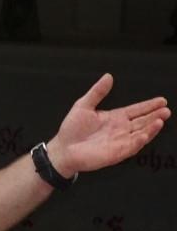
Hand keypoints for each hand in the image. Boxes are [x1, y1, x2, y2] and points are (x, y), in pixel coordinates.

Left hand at [47, 74, 170, 175]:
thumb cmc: (72, 130)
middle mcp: (120, 130)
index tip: (162, 100)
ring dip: (151, 127)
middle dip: (155, 116)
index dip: (149, 106)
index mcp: (115, 118)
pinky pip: (131, 146)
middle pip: (142, 121)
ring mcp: (119, 141)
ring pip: (141, 133)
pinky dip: (140, 140)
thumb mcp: (83, 105)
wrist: (63, 148)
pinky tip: (146, 133)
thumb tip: (108, 77)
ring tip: (161, 119)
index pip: (136, 110)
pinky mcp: (116, 153)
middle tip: (166, 110)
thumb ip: (97, 92)